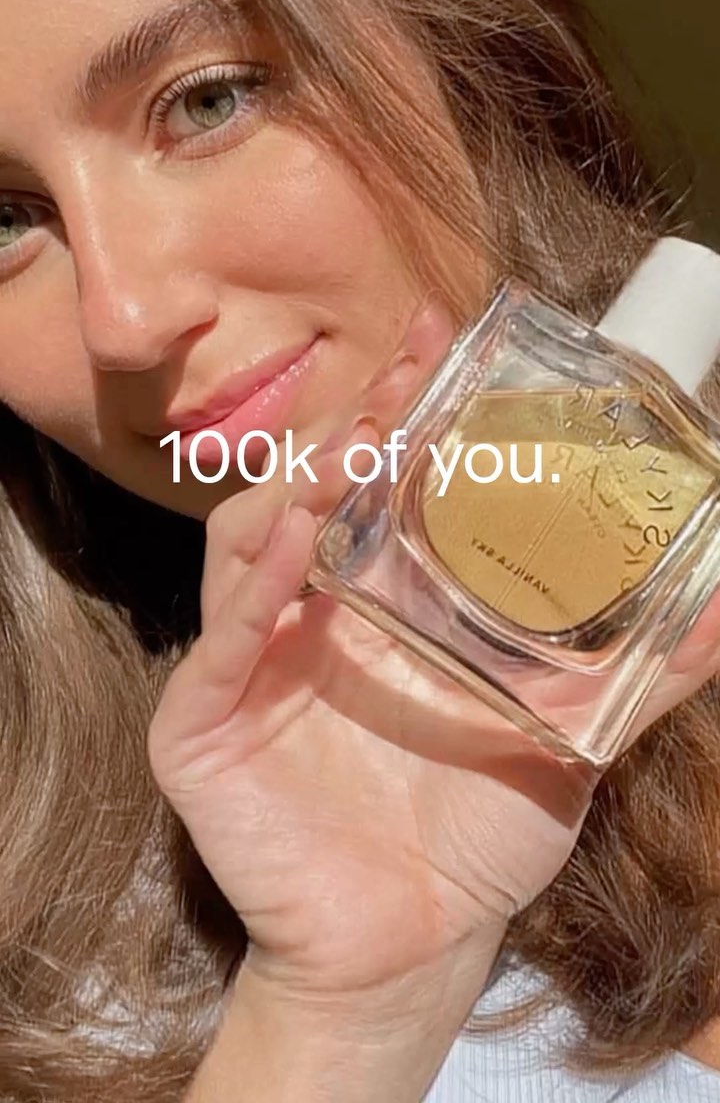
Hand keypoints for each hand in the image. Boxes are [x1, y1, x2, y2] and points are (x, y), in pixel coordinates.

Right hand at [148, 302, 719, 1008]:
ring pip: (243, 545)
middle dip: (345, 427)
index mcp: (371, 605)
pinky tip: (294, 543)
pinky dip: (250, 595)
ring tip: (352, 449)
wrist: (414, 946)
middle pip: (302, 491)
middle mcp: (302, 616)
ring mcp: (244, 667)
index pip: (368, 482)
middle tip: (397, 379)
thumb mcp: (563, 741)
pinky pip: (215, 649)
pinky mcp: (202, 732)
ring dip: (294, 488)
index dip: (395, 408)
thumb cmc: (474, 838)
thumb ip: (635, 679)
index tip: (436, 340)